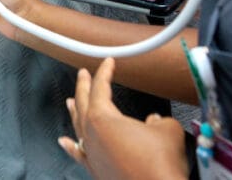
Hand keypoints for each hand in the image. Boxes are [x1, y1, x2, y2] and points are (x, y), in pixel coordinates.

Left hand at [59, 58, 187, 179]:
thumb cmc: (160, 164)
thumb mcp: (167, 130)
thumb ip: (159, 120)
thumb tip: (155, 121)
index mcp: (102, 118)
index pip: (100, 87)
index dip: (104, 72)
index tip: (108, 62)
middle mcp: (90, 133)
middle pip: (83, 103)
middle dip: (83, 86)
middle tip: (82, 74)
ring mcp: (91, 152)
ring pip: (78, 125)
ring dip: (75, 110)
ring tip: (71, 100)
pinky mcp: (95, 169)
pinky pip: (78, 153)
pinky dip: (70, 145)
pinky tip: (64, 141)